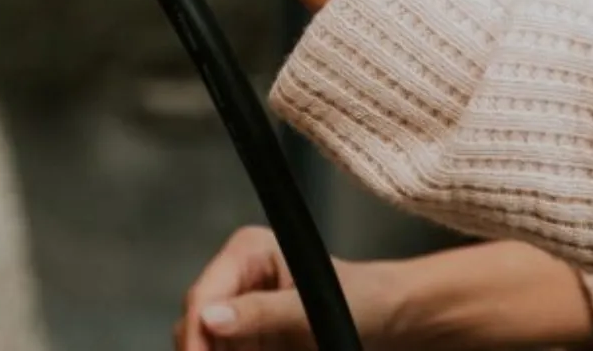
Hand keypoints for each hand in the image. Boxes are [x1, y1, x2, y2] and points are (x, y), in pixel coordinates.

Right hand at [178, 226, 400, 350]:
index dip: (195, 333)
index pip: (203, 294)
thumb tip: (209, 319)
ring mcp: (243, 308)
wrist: (396, 320)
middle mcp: (237, 276)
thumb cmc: (366, 301)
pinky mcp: (252, 335)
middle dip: (203, 350)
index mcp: (247, 252)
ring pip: (210, 343)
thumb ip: (263, 313)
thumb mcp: (315, 308)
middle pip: (198, 322)